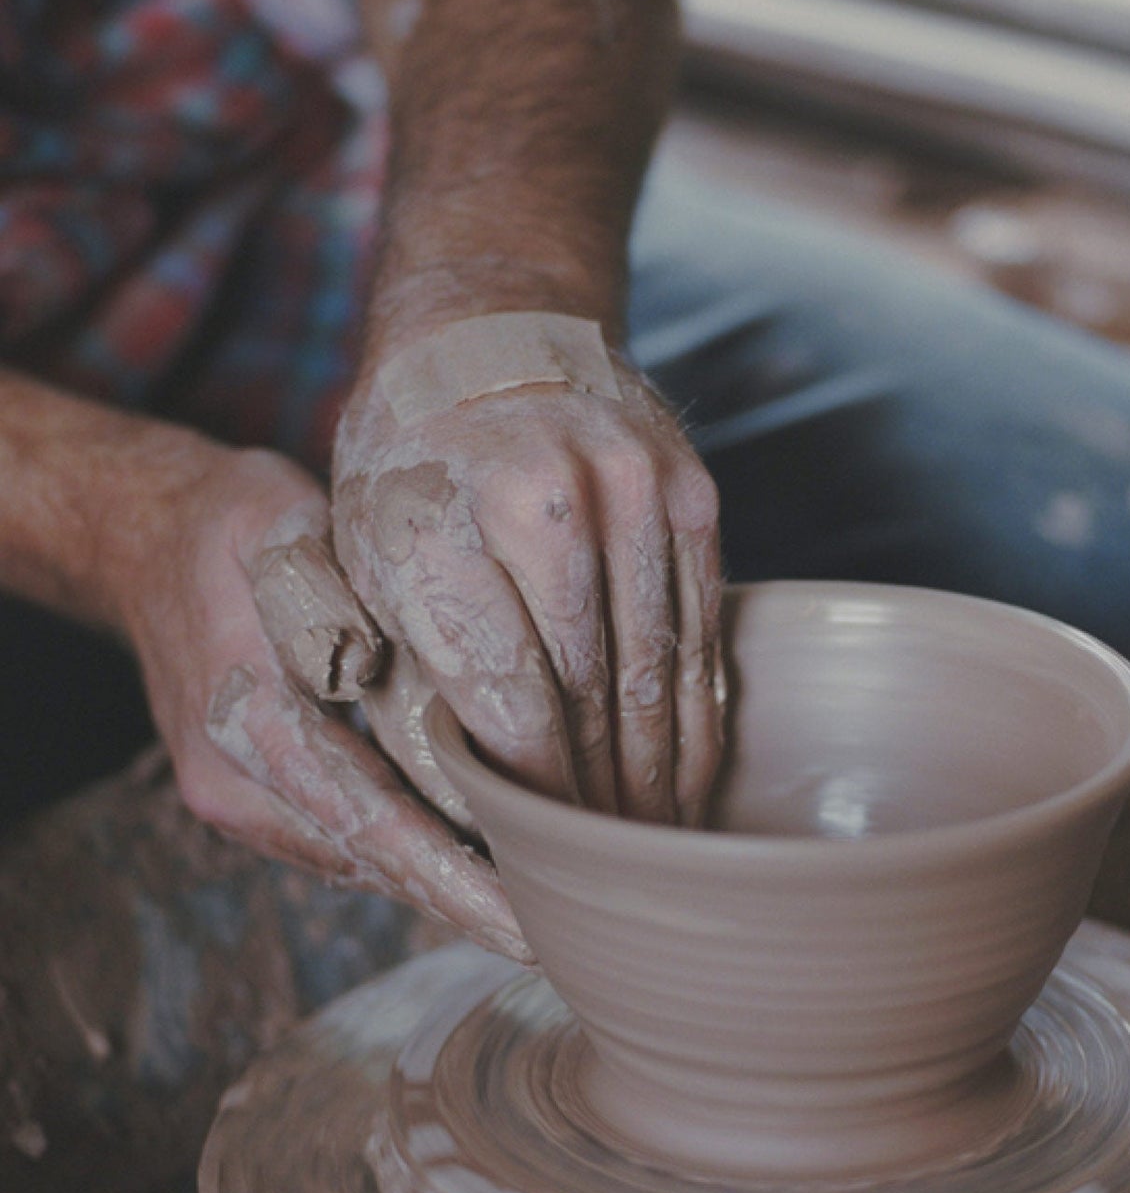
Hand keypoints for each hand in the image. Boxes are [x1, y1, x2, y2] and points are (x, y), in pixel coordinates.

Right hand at [116, 441, 528, 957]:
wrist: (144, 538)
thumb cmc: (229, 524)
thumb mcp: (276, 527)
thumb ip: (323, 594)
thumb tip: (367, 667)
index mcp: (243, 723)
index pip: (367, 823)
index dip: (452, 880)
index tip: (527, 922)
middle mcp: (233, 785)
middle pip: (372, 861)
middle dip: (467, 904)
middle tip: (566, 933)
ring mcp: (238, 801)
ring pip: (361, 860)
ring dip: (445, 887)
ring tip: (544, 909)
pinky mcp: (257, 799)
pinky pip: (348, 837)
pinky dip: (413, 853)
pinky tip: (486, 860)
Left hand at [333, 346, 723, 823]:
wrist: (487, 326)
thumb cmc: (408, 461)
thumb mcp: (362, 559)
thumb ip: (406, 674)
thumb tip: (469, 809)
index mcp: (440, 519)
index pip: (507, 699)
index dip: (532, 792)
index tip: (538, 850)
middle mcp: (542, 497)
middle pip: (588, 691)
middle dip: (597, 794)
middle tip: (603, 865)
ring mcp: (630, 487)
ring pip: (658, 665)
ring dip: (659, 765)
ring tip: (653, 838)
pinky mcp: (691, 490)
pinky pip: (705, 624)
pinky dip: (698, 705)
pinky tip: (690, 766)